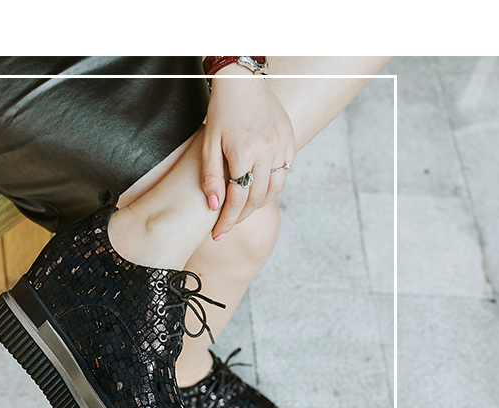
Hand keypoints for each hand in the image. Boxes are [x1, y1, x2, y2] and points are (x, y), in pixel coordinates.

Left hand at [201, 65, 294, 240]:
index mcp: (243, 152)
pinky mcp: (290, 141)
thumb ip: (211, 177)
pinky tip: (259, 187)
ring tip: (244, 209)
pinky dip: (273, 185)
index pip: (237, 199)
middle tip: (228, 225)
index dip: (227, 221)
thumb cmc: (222, 112)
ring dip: (259, 203)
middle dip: (242, 216)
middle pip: (257, 198)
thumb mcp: (208, 144)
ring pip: (275, 189)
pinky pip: (285, 172)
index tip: (218, 234)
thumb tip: (215, 206)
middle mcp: (266, 151)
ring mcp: (281, 146)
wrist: (243, 82)